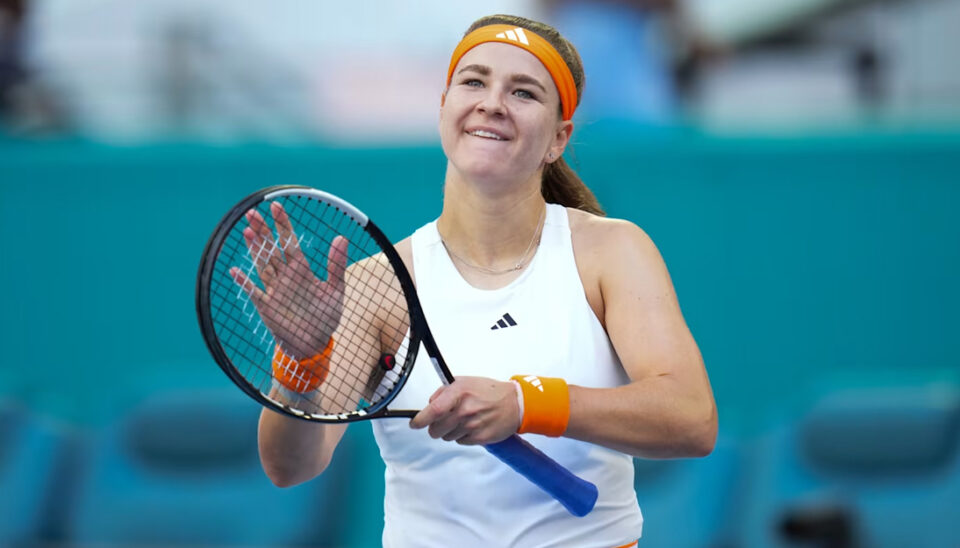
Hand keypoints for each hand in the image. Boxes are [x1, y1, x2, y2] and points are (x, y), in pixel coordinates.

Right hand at [229, 201, 347, 358]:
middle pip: (271, 249)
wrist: (315, 343)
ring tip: (247, 230)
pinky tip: (235, 271)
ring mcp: (274, 290)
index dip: (283, 224)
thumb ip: (336, 265)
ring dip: (254, 249)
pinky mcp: (266, 306)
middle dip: (263, 231)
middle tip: (252, 213)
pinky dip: (244, 283)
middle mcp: (285, 276)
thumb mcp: (336, 290)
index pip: (290, 242)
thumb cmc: (326, 316)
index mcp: (301, 269)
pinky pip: (253, 292)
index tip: (275, 206)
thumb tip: (342, 237)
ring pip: (262, 264)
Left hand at [409, 377, 520, 444]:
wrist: (515, 403)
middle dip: (435, 427)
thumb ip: (444, 391)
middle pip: (436, 429)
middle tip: (443, 421)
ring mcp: (473, 426)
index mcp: (459, 393)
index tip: (415, 423)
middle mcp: (465, 410)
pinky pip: (460, 442)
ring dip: (450, 431)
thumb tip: (430, 404)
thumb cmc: (490, 391)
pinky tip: (472, 426)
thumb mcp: (465, 382)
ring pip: (447, 437)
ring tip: (463, 421)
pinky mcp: (480, 438)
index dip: (420, 420)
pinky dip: (462, 436)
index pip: (433, 411)